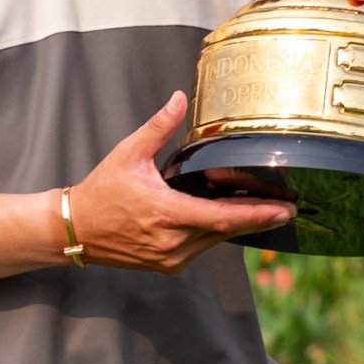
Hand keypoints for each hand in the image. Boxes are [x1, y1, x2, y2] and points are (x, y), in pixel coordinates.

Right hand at [65, 94, 291, 270]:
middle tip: (287, 209)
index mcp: (165, 213)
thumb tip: (180, 98)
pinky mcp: (168, 265)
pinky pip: (202, 248)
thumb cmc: (102, 191)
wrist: (76, 229)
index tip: (283, 210)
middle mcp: (171, 241)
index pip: (222, 217)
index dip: (256, 214)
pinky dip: (217, 234)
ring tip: (265, 211)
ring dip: (239, 227)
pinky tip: (230, 219)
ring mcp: (170, 257)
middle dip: (258, 220)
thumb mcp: (128, 153)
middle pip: (227, 232)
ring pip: (216, 242)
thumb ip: (158, 127)